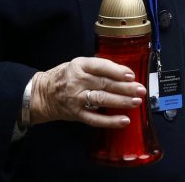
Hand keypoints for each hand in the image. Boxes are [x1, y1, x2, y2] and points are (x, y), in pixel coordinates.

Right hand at [29, 57, 146, 128]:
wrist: (43, 94)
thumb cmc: (63, 77)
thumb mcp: (77, 65)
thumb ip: (97, 67)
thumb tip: (123, 72)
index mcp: (79, 66)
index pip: (101, 66)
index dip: (117, 71)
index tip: (131, 75)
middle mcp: (77, 81)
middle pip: (105, 84)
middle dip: (125, 87)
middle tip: (140, 90)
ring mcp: (76, 99)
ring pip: (102, 99)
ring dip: (121, 101)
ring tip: (136, 102)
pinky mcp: (76, 114)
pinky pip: (95, 119)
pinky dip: (110, 120)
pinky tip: (123, 120)